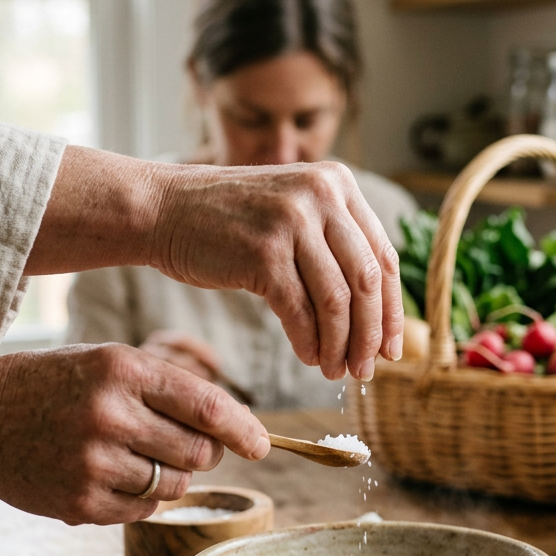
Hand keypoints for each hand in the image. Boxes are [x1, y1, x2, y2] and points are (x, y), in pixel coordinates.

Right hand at [0, 344, 269, 525]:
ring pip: (175, 484)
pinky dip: (140, 498)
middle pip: (198, 451)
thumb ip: (167, 391)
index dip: (242, 428)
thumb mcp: (109, 364)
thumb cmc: (53, 386)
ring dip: (168, 475)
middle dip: (201, 451)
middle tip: (177, 442)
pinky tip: (108, 475)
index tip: (262, 445)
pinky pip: (143, 510)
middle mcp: (110, 414)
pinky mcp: (80, 504)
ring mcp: (93, 463)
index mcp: (122, 369)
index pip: (205, 403)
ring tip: (132, 455)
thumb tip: (230, 433)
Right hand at [26, 150, 402, 382]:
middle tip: (367, 371)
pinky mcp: (263, 252)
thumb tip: (377, 315)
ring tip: (337, 372)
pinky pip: (301, 311)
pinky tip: (310, 358)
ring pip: (337, 300)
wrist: (163, 209)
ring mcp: (292, 220)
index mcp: (338, 184)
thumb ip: (333, 246)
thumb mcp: (293, 215)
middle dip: (371, 334)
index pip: (384, 256)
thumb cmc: (229, 223)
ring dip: (341, 345)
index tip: (393, 349)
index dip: (393, 310)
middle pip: (367, 280)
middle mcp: (321, 195)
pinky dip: (310, 342)